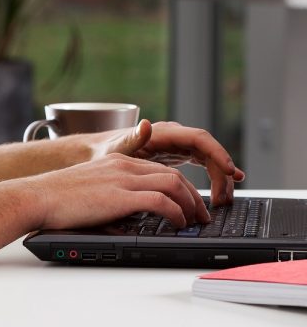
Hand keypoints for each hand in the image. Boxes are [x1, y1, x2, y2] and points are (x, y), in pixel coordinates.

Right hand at [29, 152, 210, 230]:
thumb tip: (125, 218)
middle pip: (173, 175)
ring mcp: (123, 179)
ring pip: (173, 184)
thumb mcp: (89, 189)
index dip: (180, 187)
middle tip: (200, 214)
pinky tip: (179, 223)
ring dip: (190, 204)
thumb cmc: (56, 199)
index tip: (187, 203)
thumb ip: (111, 195)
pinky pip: (161, 201)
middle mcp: (124, 165)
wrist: (38, 197)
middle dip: (193, 196)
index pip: (160, 170)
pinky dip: (176, 212)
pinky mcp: (121, 196)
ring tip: (195, 221)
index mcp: (117, 161)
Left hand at [88, 119, 244, 205]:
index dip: (217, 153)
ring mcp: (177, 147)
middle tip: (224, 198)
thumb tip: (145, 124)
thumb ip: (132, 138)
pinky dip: (213, 177)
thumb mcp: (116, 148)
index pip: (199, 139)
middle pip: (208, 151)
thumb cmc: (105, 151)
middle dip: (222, 172)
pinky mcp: (176, 157)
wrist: (97, 153)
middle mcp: (174, 137)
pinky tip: (223, 191)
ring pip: (208, 160)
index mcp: (164, 133)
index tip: (229, 170)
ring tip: (224, 201)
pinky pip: (201, 166)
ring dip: (219, 179)